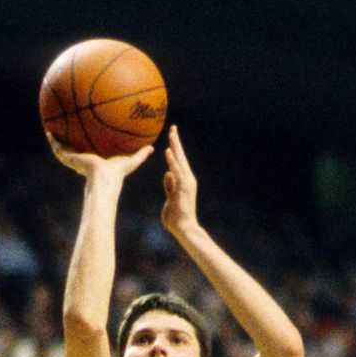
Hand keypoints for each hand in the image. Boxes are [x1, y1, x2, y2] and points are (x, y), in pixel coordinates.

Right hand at [46, 133, 152, 180]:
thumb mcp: (131, 160)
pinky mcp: (69, 159)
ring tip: (52, 126)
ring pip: (63, 148)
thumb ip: (141, 154)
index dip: (90, 143)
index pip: (92, 151)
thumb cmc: (117, 173)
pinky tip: (48, 130)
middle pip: (76, 148)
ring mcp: (75, 161)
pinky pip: (57, 149)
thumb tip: (153, 147)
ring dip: (58, 139)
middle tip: (69, 126)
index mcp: (97, 161)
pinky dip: (53, 140)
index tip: (89, 133)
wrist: (104, 178)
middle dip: (72, 138)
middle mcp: (84, 161)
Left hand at [160, 125, 199, 241]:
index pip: (178, 161)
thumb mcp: (170, 198)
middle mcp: (187, 179)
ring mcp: (186, 183)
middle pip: (181, 157)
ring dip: (175, 147)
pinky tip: (168, 151)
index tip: (171, 135)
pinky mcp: (183, 188)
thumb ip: (169, 186)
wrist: (185, 229)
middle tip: (172, 128)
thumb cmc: (176, 217)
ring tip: (171, 134)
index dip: (175, 148)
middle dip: (176, 142)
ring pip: (180, 161)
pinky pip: (177, 171)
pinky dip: (172, 161)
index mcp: (183, 181)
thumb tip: (168, 174)